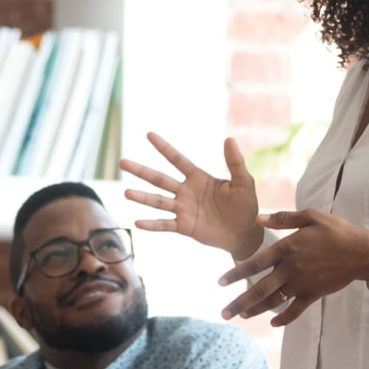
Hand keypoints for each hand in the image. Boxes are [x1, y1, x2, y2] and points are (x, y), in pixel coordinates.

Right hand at [120, 133, 261, 258]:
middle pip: (160, 179)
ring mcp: (183, 209)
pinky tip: (138, 223)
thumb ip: (235, 163)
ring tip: (126, 192)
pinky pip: (165, 225)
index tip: (149, 135)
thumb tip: (229, 139)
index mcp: (199, 178)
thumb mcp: (243, 182)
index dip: (163, 147)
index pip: (177, 159)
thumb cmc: (246, 205)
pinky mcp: (184, 226)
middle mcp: (186, 191)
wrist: (245, 233)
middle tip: (122, 162)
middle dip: (141, 171)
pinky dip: (152, 225)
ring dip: (142, 197)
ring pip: (158, 201)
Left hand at [217, 208, 368, 326]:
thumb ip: (283, 218)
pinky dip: (283, 318)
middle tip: (223, 314)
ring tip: (241, 316)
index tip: (220, 283)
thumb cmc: (336, 230)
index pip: (254, 264)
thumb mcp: (311, 216)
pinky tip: (272, 323)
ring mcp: (302, 284)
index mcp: (286, 249)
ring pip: (273, 302)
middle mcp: (290, 269)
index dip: (235, 274)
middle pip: (259, 289)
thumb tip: (258, 218)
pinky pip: (295, 310)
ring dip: (255, 311)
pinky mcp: (313, 294)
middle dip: (239, 303)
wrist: (362, 252)